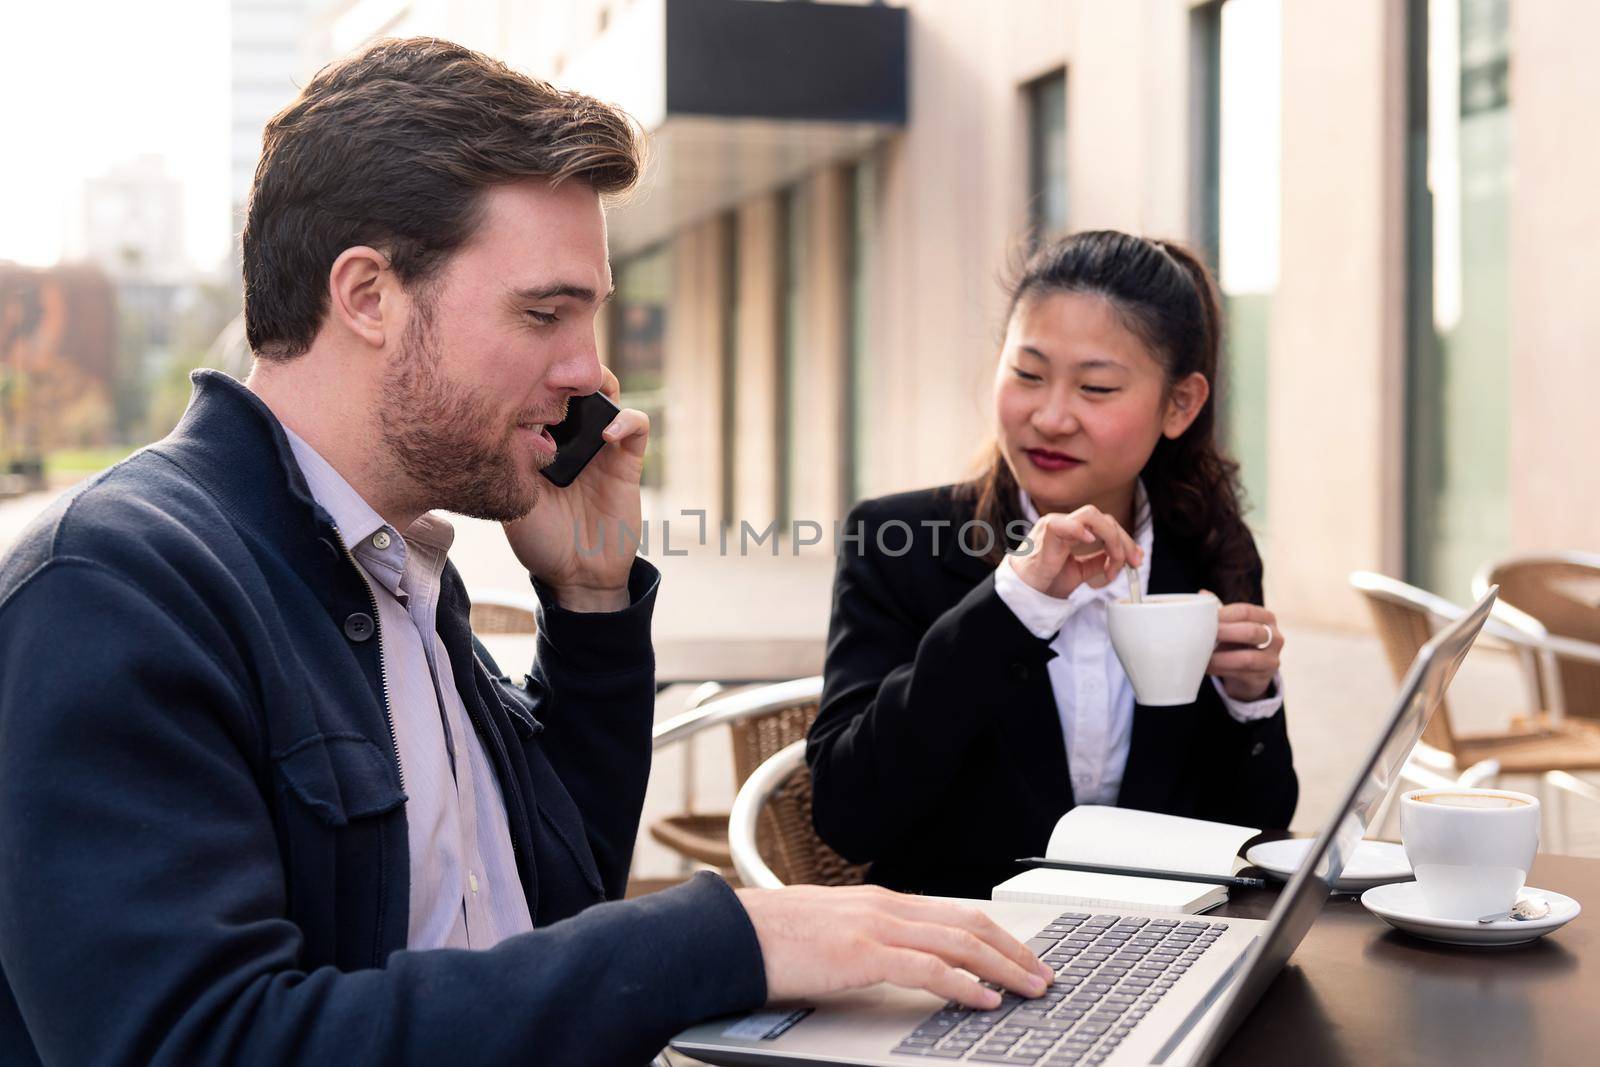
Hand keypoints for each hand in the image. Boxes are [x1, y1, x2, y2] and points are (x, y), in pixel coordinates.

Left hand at [502, 367, 648, 611]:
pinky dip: (626, 421)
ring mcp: (601, 447)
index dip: (533, 377)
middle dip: (566, 369)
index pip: (539, 393)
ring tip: (585, 388)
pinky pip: (636, 426)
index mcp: (540, 441)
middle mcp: (571, 438)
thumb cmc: (541, 541)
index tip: (522, 375)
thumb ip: (510, 462)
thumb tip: (501, 421)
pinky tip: (607, 434)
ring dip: (599, 382)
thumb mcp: (511, 497)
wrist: (577, 576)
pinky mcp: (627, 461)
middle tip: (555, 369)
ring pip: (607, 393)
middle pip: (573, 384)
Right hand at [734, 884, 1054, 1008]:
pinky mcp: (861, 952)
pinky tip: (984, 998)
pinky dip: (963, 982)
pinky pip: (926, 967)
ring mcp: (874, 926)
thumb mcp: (832, 933)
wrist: (732, 934)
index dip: (996, 934)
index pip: (954, 912)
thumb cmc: (773, 939)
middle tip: (1043, 974)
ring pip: (958, 941)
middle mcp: (884, 906)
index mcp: (879, 902)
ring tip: (1030, 988)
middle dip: (1013, 949)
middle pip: (968, 922)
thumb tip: (898, 963)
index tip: (1022, 956)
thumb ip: (869, 942)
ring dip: (1003, 966)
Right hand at [1010, 506, 1142, 599]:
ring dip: (1111, 538)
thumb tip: (1121, 557)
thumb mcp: (1081, 571)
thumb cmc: (1047, 580)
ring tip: (1113, 562)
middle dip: (1124, 540)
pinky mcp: (1045, 533)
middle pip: (1105, 519)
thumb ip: (1098, 561)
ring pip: (1091, 516)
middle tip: (1132, 562)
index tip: (1136, 560)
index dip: (1126, 541)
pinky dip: (1078, 529)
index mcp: (1074, 530)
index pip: (1107, 525)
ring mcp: (1056, 525)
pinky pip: (1062, 523)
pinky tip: (1090, 540)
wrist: (1026, 593)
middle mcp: (1066, 523)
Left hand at [1207, 600, 1282, 700]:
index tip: (1205, 618)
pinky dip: (1221, 670)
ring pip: (1248, 658)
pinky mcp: (1264, 677)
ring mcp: (1272, 659)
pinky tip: (1207, 667)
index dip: (1224, 614)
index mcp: (1266, 618)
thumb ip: (1221, 612)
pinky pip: (1241, 674)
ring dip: (1221, 658)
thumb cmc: (1238, 643)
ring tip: (1203, 656)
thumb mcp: (1233, 625)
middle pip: (1252, 632)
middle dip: (1225, 633)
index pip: (1246, 611)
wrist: (1250, 674)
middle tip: (1202, 635)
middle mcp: (1275, 637)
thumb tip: (1203, 594)